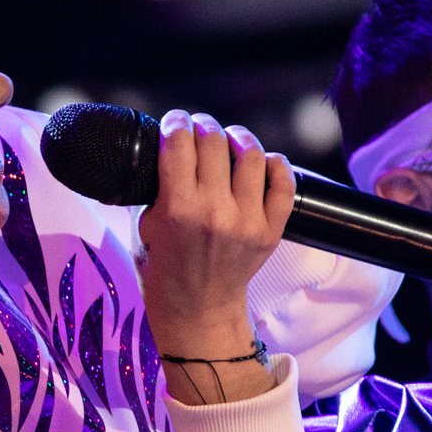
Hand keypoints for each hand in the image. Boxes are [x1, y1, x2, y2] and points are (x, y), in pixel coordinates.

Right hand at [139, 112, 292, 403]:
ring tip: (230, 139)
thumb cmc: (166, 266)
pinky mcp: (271, 230)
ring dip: (238, 137)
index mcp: (177, 209)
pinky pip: (283, 183)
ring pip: (251, 154)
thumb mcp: (147, 225)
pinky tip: (263, 161)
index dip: (175, 122)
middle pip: (213, 140)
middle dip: (202, 125)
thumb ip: (159, 186)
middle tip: (198, 128)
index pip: (179, 142)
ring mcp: (247, 221)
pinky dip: (275, 164)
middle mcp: (214, 211)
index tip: (175, 121)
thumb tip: (171, 147)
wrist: (198, 309)